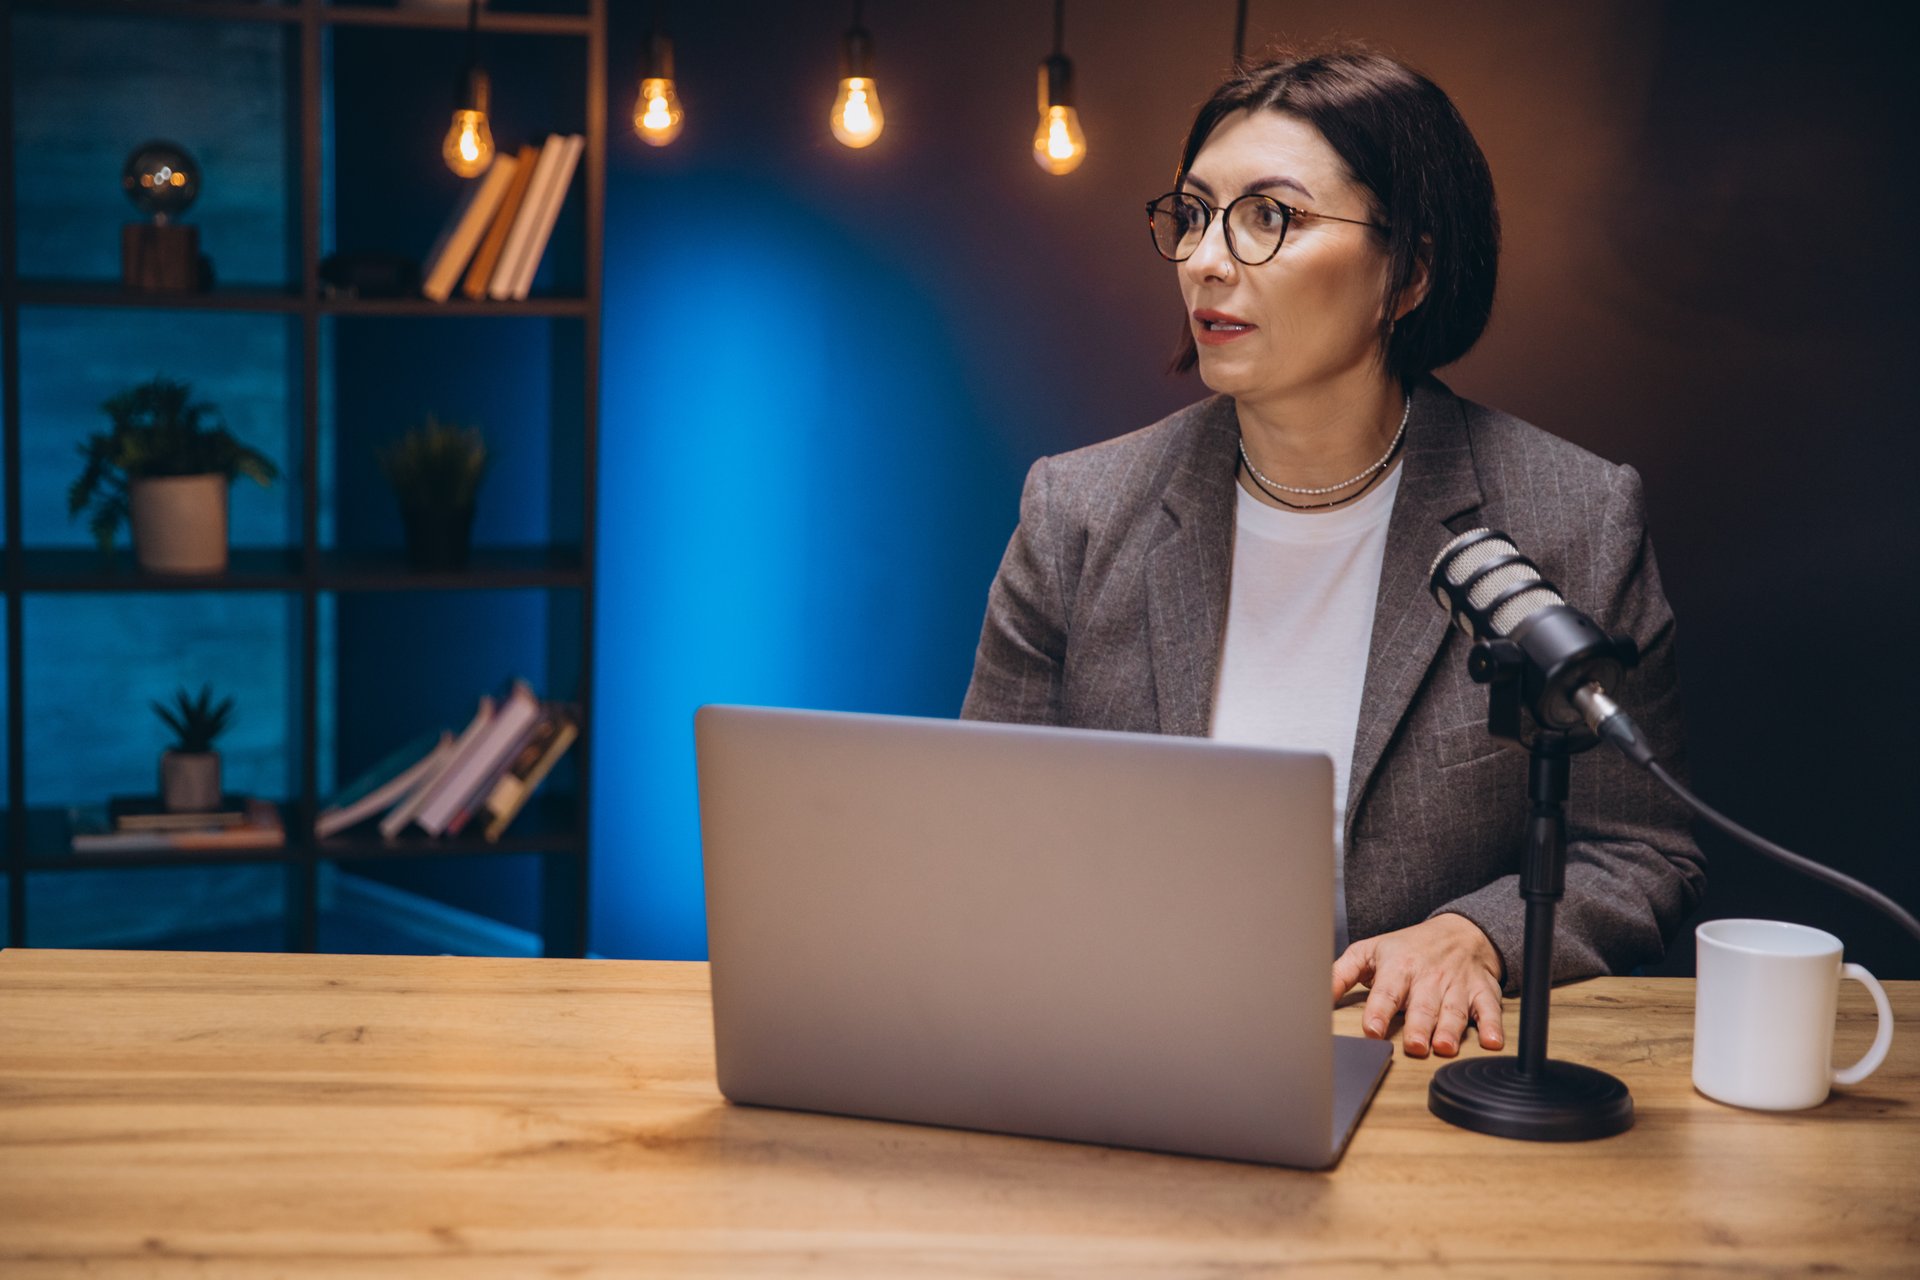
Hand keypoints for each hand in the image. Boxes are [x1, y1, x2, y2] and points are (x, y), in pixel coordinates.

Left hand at [1331, 913, 1505, 1057]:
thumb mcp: (1369, 952)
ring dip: (1450, 1029)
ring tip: (1444, 1047)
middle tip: (1413, 1046)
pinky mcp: (1482, 993)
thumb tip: (1315, 997)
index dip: (1379, 1011)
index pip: (1387, 991)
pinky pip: (1489, 1010)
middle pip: (1423, 1005)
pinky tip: (1492, 1041)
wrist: (1459, 931)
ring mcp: (1457, 985)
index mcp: (1399, 967)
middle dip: (1418, 1026)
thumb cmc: (1408, 947)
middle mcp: (1429, 977)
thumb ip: (1340, 975)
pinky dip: (1493, 1026)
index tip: (1373, 1031)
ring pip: (1454, 1010)